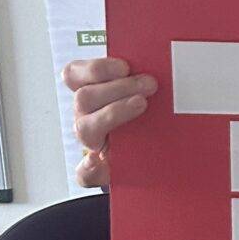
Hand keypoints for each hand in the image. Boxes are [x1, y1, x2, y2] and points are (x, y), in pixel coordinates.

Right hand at [61, 57, 157, 188]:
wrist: (165, 148)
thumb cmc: (151, 115)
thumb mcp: (145, 90)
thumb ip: (140, 73)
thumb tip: (135, 66)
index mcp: (92, 92)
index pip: (74, 74)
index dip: (96, 69)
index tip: (125, 66)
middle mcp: (87, 116)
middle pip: (84, 98)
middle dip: (118, 88)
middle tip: (149, 84)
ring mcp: (92, 141)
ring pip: (85, 127)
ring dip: (113, 113)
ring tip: (141, 105)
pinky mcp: (98, 169)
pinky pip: (84, 173)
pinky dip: (89, 169)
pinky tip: (98, 161)